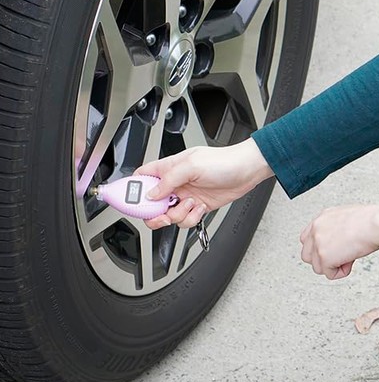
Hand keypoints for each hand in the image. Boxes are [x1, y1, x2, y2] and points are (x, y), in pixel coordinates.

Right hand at [135, 137, 272, 229]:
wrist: (247, 171)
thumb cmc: (224, 160)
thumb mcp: (192, 165)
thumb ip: (169, 179)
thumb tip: (151, 195)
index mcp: (169, 168)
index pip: (142, 178)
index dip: (132, 191)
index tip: (129, 202)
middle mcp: (175, 183)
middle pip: (151, 204)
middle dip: (154, 213)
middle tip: (162, 213)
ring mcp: (186, 196)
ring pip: (167, 215)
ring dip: (178, 215)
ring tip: (190, 204)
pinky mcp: (197, 207)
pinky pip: (184, 220)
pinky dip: (191, 218)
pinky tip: (200, 208)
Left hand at [300, 203, 378, 279]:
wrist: (374, 224)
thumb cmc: (369, 220)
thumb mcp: (347, 217)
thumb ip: (337, 228)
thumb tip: (341, 241)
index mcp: (322, 218)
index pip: (307, 238)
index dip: (318, 248)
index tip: (331, 251)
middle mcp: (316, 229)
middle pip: (307, 255)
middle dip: (322, 260)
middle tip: (340, 257)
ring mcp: (318, 244)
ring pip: (318, 267)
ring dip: (333, 266)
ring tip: (350, 256)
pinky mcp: (324, 257)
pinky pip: (329, 274)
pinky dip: (341, 272)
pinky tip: (351, 261)